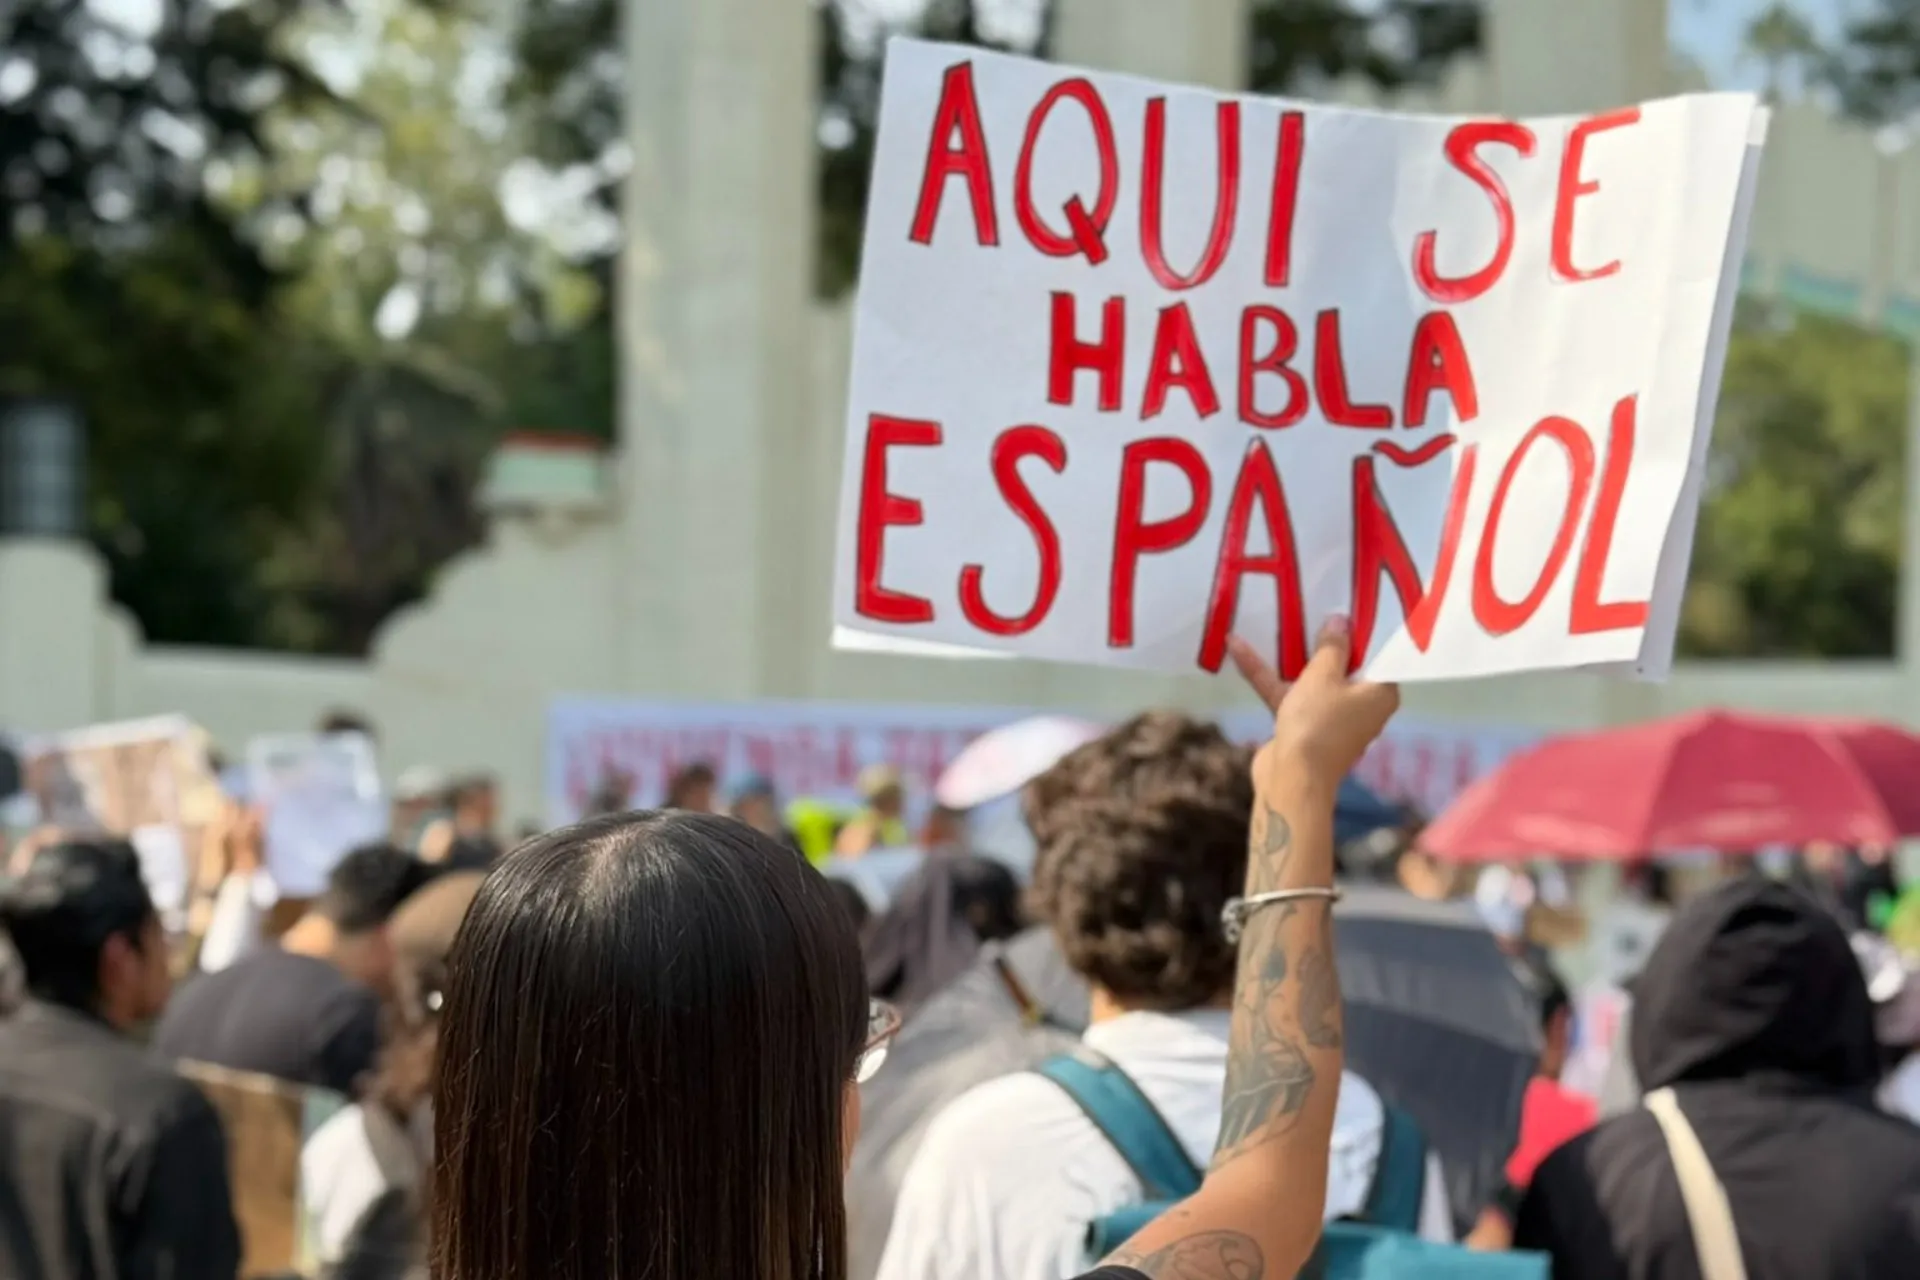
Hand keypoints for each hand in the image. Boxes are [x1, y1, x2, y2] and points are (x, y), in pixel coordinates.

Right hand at [1228, 614, 1399, 790]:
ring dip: (1288, 655)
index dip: (1363, 630)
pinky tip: (1237, 648)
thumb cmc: (1318, 721)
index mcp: (1379, 693)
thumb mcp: (1324, 675)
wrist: (1291, 776)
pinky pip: (1289, 693)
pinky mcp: (1302, 725)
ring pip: (1311, 679)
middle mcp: (1360, 705)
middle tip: (1314, 602)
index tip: (1350, 603)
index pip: (1378, 655)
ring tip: (1271, 619)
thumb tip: (1341, 620)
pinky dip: (1267, 675)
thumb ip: (1332, 646)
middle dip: (1323, 639)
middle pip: (1343, 665)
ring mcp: (1329, 716)